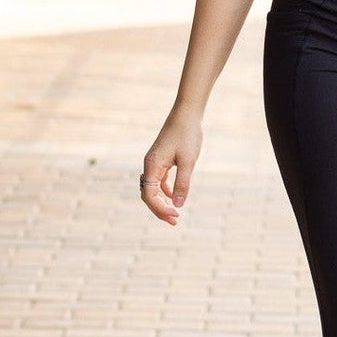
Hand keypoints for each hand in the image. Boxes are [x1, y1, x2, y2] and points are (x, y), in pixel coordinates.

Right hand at [139, 109, 201, 225]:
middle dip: (159, 209)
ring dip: (161, 202)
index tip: (176, 216)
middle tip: (175, 221)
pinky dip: (165, 190)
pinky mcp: (160, 159)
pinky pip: (158, 180)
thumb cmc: (187, 135)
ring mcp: (154, 161)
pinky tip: (175, 196)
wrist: (186, 114)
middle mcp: (149, 164)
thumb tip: (178, 205)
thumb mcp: (188, 162)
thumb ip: (183, 183)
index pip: (149, 195)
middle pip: (148, 194)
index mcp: (152, 166)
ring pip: (152, 188)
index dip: (160, 209)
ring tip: (174, 213)